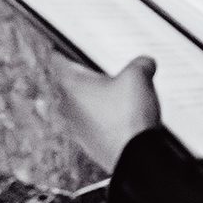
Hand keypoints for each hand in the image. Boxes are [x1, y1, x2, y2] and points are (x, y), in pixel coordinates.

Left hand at [48, 53, 162, 172]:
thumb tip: (145, 63)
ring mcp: (76, 126)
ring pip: (80, 105)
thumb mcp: (138, 78)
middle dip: (85, 76)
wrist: (134, 158)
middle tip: (103, 69)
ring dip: (94, 99)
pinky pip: (92, 124)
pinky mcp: (89, 143)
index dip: (62, 49)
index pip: (57, 59)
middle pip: (69, 83)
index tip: (67, 45)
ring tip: (116, 94)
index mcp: (71, 84)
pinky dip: (103, 119)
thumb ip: (140, 64)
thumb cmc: (127, 117)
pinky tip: (121, 117)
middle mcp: (67, 105)